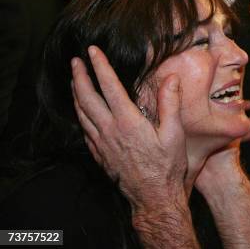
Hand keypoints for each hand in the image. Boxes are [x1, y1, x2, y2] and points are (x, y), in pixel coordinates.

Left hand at [71, 45, 188, 211]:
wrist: (154, 197)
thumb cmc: (167, 167)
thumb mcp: (174, 134)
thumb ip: (170, 104)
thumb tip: (171, 78)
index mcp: (128, 121)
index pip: (109, 86)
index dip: (100, 66)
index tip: (92, 51)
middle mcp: (110, 130)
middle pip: (87, 98)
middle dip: (79, 76)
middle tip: (75, 62)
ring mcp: (102, 144)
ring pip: (81, 113)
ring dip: (77, 94)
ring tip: (75, 81)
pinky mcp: (100, 155)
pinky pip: (84, 130)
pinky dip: (80, 114)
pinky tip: (82, 111)